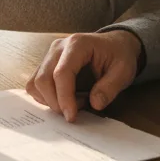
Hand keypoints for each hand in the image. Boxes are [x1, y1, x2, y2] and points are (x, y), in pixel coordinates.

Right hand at [26, 31, 142, 122]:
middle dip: (55, 102)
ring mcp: (50, 55)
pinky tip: (66, 97)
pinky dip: (46, 97)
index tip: (71, 117)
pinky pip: (36, 84)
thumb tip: (95, 104)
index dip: (64, 97)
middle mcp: (58, 47)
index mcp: (78, 44)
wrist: (114, 44)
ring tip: (74, 101)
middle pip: (43, 78)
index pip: (61, 73)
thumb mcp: (124, 71)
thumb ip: (110, 87)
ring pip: (35, 82)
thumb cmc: (119, 55)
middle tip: (74, 112)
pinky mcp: (46, 64)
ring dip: (50, 100)